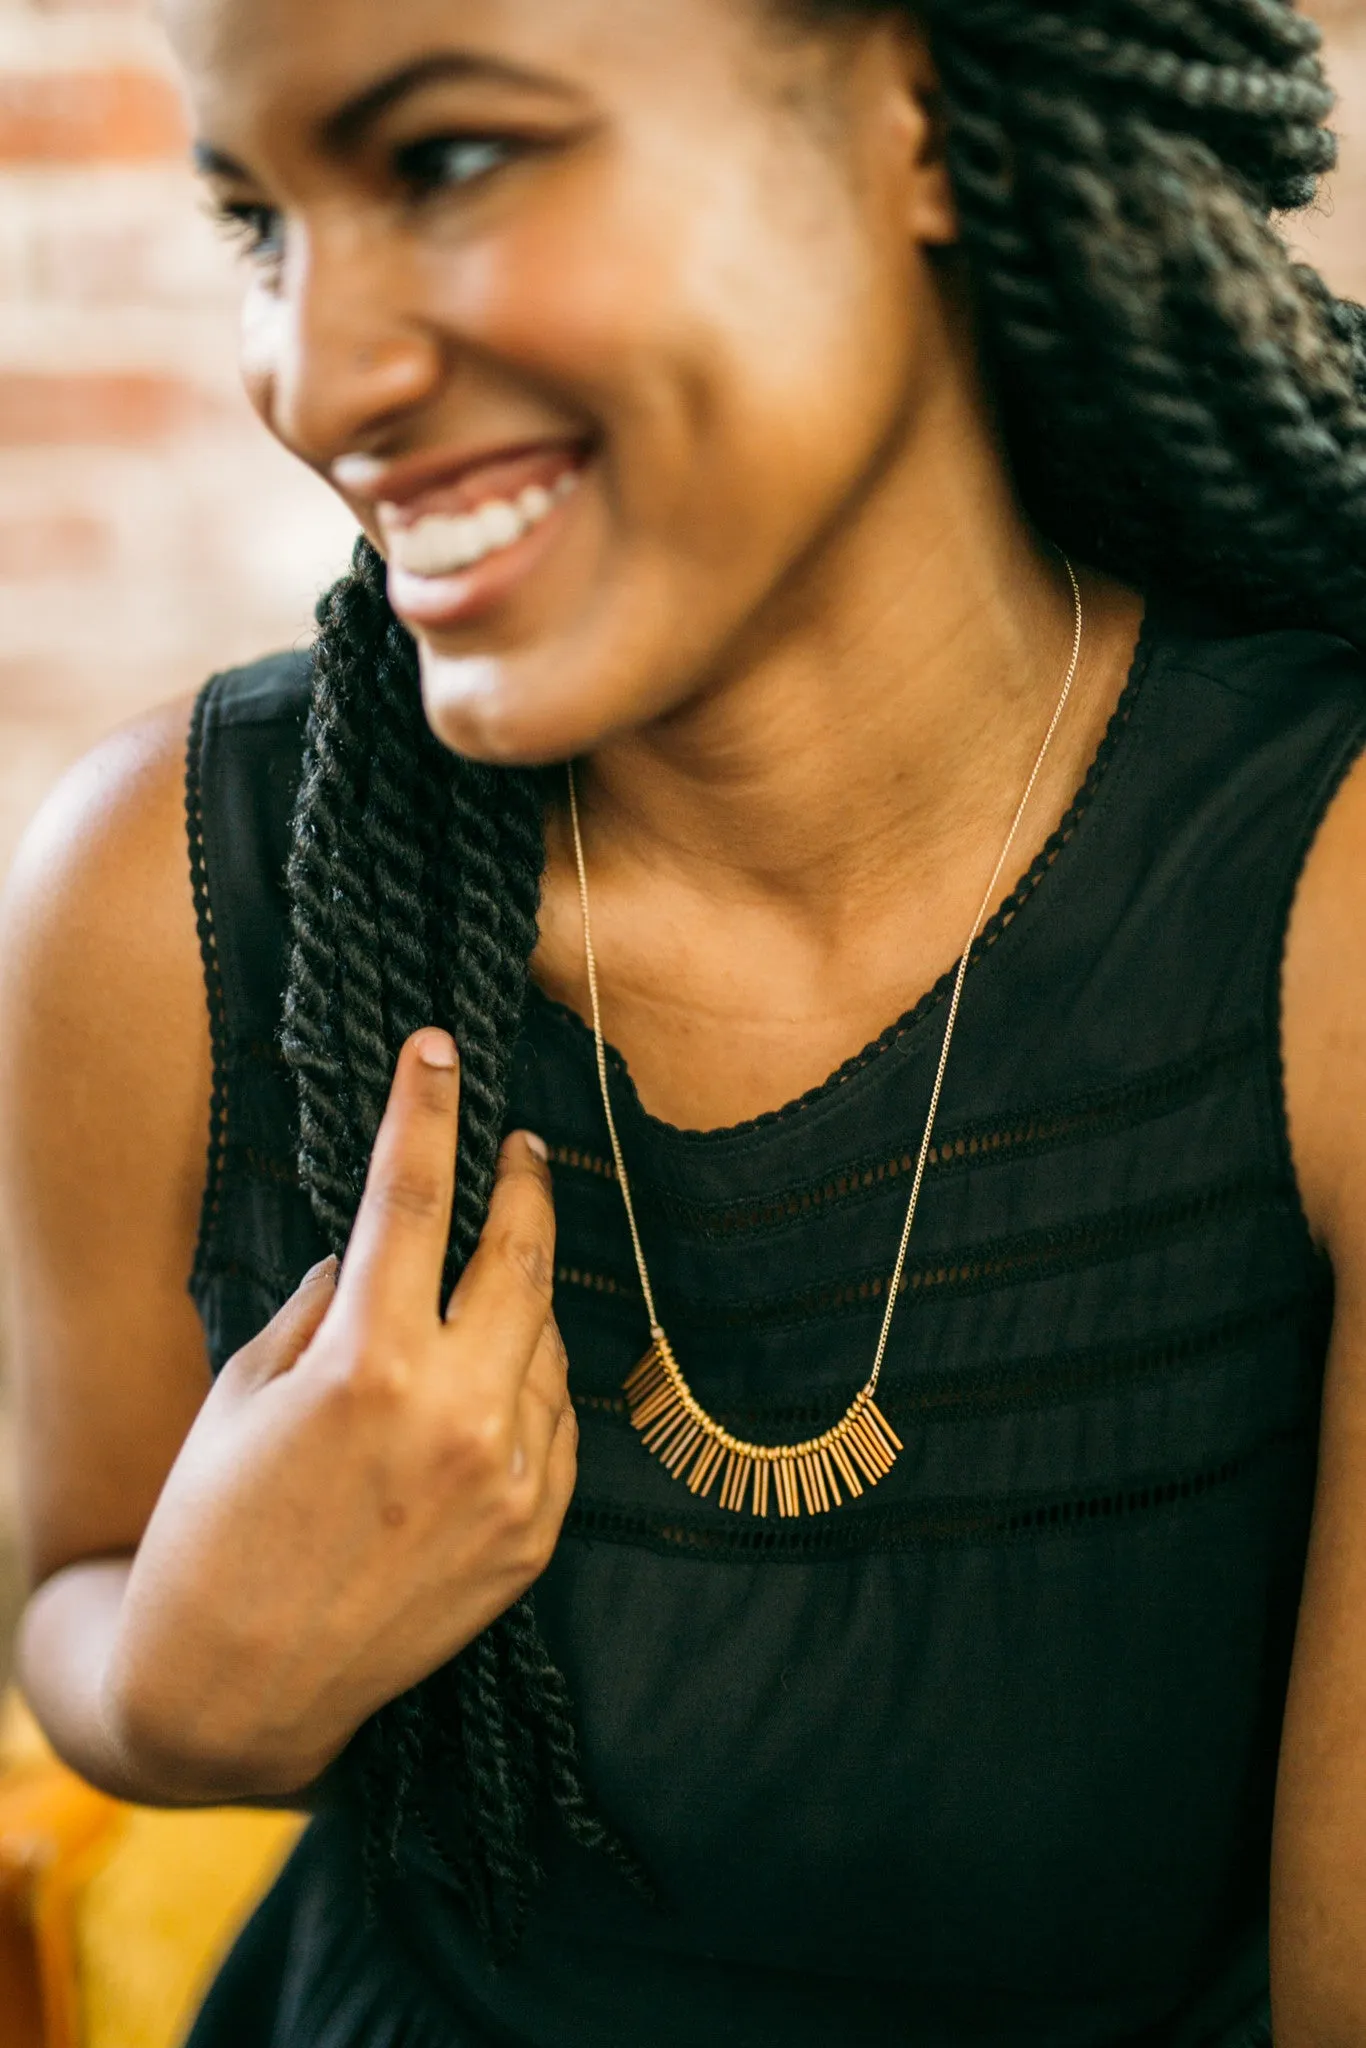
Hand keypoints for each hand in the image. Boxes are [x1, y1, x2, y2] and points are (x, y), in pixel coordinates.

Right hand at [104, 1029, 574, 1799]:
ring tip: (489, 1278)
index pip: (413, 1197)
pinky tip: (498, 1377)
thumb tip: (374, 1258)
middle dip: (522, 1183)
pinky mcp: (532, 1536)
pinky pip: (557, 1423)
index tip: (440, 1047)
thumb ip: (324, 1307)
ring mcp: (508, 1482)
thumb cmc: (214, 1525)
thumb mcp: (248, 1390)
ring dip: (520, 1296)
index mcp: (369, 1365)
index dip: (426, 1109)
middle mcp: (456, 1416)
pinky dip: (531, 1384)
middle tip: (517, 1146)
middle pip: (520, 1256)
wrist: (233, 1690)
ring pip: (546, 1340)